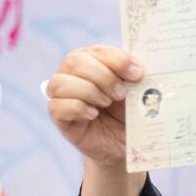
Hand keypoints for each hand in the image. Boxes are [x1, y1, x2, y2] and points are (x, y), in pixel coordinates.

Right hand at [45, 44, 143, 166]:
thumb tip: (138, 69)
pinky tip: (93, 114)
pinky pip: (56, 107)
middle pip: (74, 61)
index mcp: (92, 60)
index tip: (137, 75)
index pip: (97, 51)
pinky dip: (77, 108)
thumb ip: (137, 78)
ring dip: (88, 91)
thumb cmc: (128, 114)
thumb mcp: (137, 94)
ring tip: (106, 103)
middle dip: (103, 76)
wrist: (123, 145)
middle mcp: (72, 74)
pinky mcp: (59, 118)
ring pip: (59, 82)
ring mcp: (62, 96)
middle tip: (122, 94)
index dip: (117, 60)